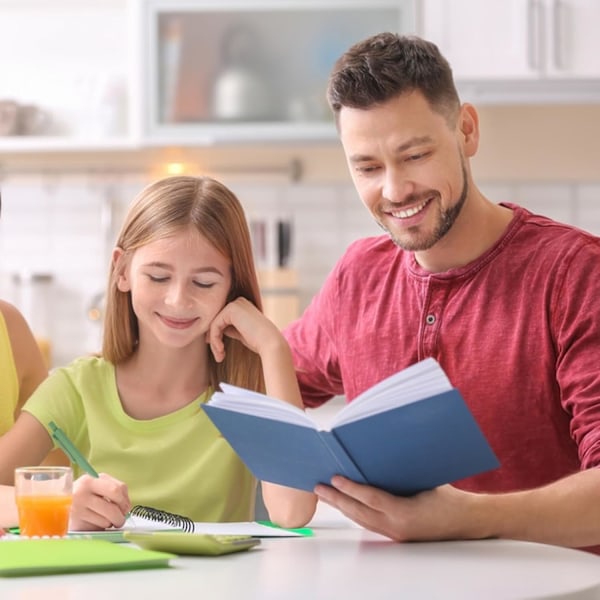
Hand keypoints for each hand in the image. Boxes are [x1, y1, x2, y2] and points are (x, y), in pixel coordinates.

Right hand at [69, 473, 130, 530]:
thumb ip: (114, 490)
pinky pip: (98, 526)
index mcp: (91, 479)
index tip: (126, 507)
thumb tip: (126, 507)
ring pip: (107, 518)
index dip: (125, 501)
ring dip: (112, 522)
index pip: (117, 489)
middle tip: (121, 518)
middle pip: (113, 505)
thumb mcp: (98, 486)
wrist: (59, 505)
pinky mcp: (76, 521)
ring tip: (107, 519)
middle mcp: (82, 492)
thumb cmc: (85, 495)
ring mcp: (77, 507)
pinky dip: (102, 526)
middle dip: (121, 514)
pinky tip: (96, 522)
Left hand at [207, 297, 284, 362]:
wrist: (270, 343)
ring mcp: (235, 304)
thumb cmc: (259, 342)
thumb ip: (231, 329)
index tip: (219, 351)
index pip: (222, 320)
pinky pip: (215, 325)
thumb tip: (218, 330)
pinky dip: (215, 339)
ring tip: (220, 356)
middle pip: (217, 321)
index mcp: (243, 307)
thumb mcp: (242, 333)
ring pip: (214, 324)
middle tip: (219, 356)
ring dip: (214, 342)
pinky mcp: (231, 309)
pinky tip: (221, 349)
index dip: (217, 335)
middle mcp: (239, 302)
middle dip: (214, 339)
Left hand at [315, 476, 478, 541]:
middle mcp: (397, 526)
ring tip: (325, 494)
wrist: (467, 521)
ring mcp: (395, 534)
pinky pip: (369, 523)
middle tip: (318, 487)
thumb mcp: (424, 480)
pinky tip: (345, 504)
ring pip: (361, 520)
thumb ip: (399, 473)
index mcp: (405, 512)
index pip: (370, 498)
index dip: (350, 488)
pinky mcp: (396, 536)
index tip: (334, 478)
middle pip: (358, 512)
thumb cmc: (449, 497)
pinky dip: (355, 512)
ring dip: (342, 506)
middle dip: (336, 499)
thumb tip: (373, 458)